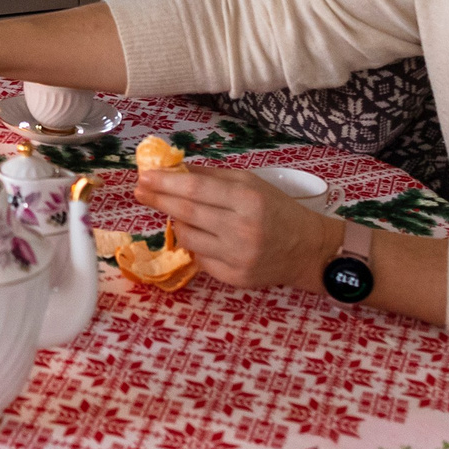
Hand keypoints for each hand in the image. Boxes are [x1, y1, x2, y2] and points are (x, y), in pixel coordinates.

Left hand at [134, 165, 339, 290]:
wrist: (308, 250)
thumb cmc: (278, 210)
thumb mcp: (251, 183)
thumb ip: (213, 176)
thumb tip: (174, 169)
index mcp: (248, 199)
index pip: (196, 189)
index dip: (166, 183)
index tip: (144, 177)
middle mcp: (242, 229)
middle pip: (187, 213)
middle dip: (158, 200)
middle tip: (139, 191)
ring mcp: (237, 257)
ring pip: (188, 238)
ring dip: (177, 223)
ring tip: (177, 213)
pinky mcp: (234, 278)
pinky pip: (200, 258)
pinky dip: (195, 244)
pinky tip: (201, 236)